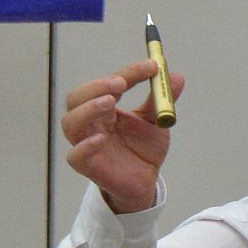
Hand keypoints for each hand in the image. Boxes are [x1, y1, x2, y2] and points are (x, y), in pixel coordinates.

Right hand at [62, 59, 184, 213]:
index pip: (109, 84)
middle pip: (78, 98)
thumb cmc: (143, 149)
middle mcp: (92, 123)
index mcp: (105, 108)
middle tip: (121, 82)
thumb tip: (176, 76)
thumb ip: (162, 100)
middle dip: (97, 86)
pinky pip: (76, 156)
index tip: (152, 66)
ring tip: (110, 102)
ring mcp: (87, 144)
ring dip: (88, 109)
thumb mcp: (156, 121)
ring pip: (71, 123)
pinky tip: (101, 140)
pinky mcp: (89, 167)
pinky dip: (85, 146)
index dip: (129, 72)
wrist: (145, 181)